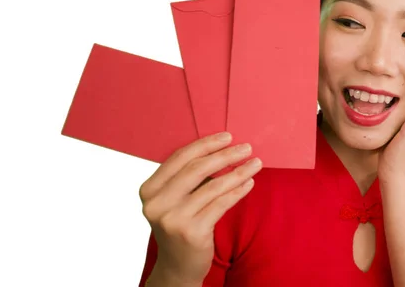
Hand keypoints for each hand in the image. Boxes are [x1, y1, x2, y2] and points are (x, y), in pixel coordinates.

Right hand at [139, 132, 262, 284]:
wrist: (177, 267)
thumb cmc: (180, 225)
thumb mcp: (174, 200)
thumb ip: (187, 177)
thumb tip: (221, 148)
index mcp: (149, 190)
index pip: (179, 158)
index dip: (205, 145)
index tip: (227, 137)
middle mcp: (156, 204)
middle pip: (196, 169)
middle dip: (225, 155)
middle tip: (246, 148)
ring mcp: (173, 219)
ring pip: (212, 186)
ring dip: (238, 172)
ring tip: (255, 163)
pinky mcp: (192, 232)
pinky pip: (221, 204)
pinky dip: (237, 191)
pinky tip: (249, 182)